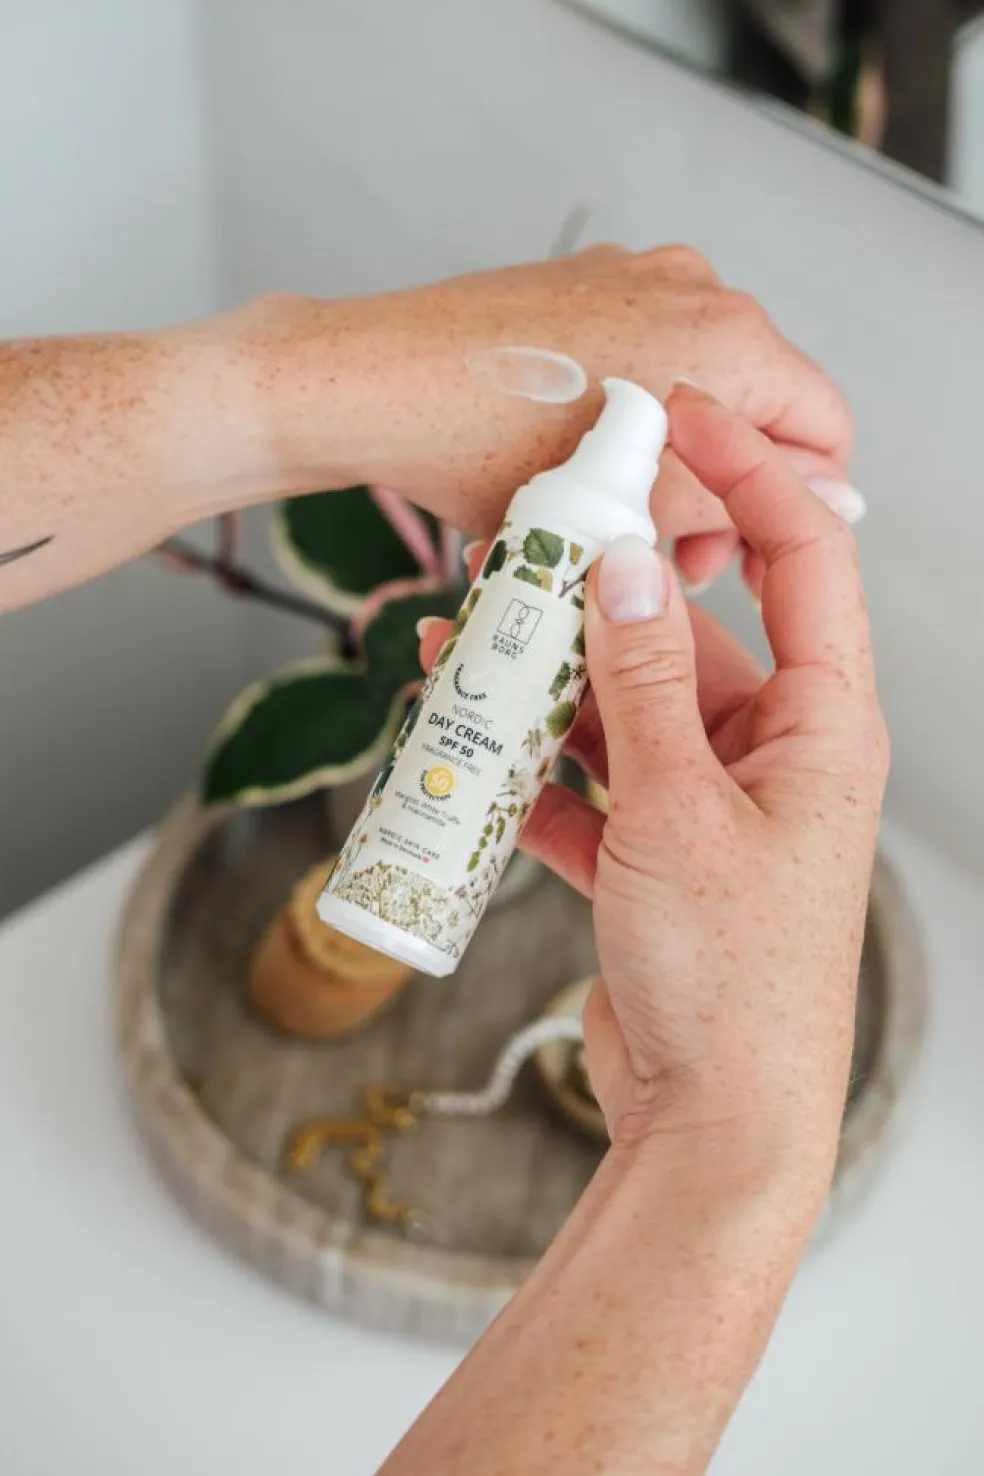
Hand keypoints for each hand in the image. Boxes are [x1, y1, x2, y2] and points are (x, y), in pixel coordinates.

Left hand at [234, 245, 855, 590]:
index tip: (751, 560)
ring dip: (674, 462)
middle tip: (671, 562)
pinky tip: (576, 468)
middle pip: (758, 406)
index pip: (824, 426)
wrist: (371, 383)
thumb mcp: (629, 505)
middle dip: (724, 492)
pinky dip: (631, 419)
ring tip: (612, 523)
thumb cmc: (485, 448)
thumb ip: (739, 502)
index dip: (803, 506)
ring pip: (697, 388)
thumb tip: (835, 504)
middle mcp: (695, 289)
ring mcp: (636, 275)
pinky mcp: (584, 283)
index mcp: (728, 339)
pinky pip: (643, 358)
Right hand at [419, 385, 886, 1176]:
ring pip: (626, 709)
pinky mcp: (656, 855)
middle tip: (523, 548)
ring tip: (465, 647)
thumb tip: (622, 564)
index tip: (679, 422)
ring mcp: (711, 805)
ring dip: (549, 684)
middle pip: (685, 636)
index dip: (747, 479)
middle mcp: (774, 754)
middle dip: (600, 595)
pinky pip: (593, 783)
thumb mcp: (678, 808)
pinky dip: (536, 766)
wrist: (714, 1123)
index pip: (802, 563)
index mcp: (822, 726)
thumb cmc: (732, 979)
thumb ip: (645, 683)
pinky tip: (470, 744)